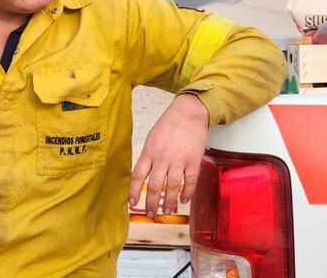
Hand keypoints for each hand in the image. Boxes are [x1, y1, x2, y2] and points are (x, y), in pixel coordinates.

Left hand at [128, 93, 208, 216]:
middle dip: (151, 203)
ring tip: (167, 211)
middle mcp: (163, 158)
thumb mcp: (151, 138)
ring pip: (172, 187)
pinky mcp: (193, 160)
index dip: (134, 192)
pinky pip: (190, 182)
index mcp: (149, 152)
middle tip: (151, 213)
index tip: (132, 202)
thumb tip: (143, 174)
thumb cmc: (169, 124)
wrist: (188, 112)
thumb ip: (147, 156)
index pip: (138, 176)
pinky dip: (187, 193)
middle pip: (155, 186)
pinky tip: (184, 200)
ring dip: (169, 203)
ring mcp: (179, 160)